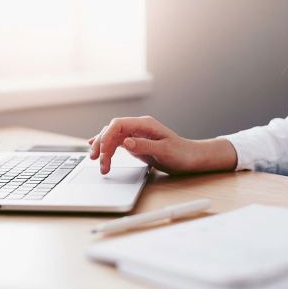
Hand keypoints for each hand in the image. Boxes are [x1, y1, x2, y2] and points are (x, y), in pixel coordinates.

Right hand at [88, 116, 236, 174]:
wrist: (191, 159)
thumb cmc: (182, 154)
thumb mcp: (165, 151)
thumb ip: (145, 145)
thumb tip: (125, 142)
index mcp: (144, 124)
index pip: (118, 124)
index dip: (106, 136)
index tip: (102, 152)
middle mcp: (138, 127)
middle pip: (112, 130)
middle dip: (101, 144)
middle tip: (97, 160)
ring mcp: (135, 135)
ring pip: (112, 137)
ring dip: (103, 149)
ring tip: (99, 164)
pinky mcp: (135, 143)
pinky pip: (116, 143)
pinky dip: (107, 148)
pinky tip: (98, 152)